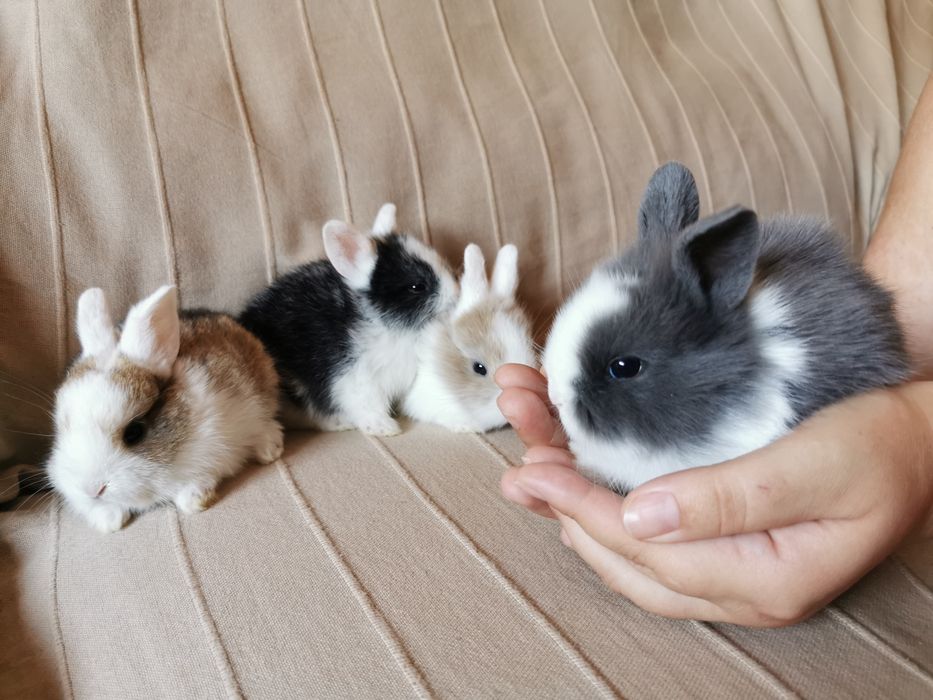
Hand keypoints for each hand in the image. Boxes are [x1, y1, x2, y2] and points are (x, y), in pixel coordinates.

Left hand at [496, 363, 932, 626]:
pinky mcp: (719, 535)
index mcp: (763, 578)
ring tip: (529, 458)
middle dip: (564, 508)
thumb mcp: (819, 466)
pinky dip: (601, 497)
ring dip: (572, 502)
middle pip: (626, 557)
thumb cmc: (881, 444)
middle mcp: (735, 583)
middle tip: (519, 466)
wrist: (917, 432)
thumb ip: (734, 497)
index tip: (536, 471)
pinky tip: (571, 474)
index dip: (586, 511)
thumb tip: (641, 518)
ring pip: (628, 546)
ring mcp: (726, 563)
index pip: (649, 553)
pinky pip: (646, 529)